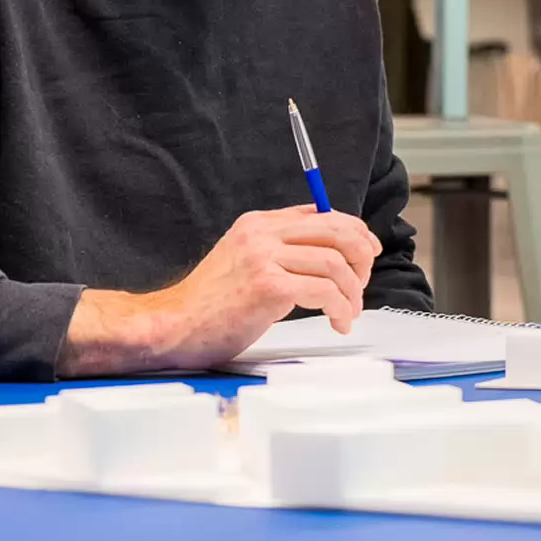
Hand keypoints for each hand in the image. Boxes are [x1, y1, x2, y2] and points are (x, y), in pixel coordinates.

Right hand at [59, 206, 382, 376]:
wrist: (172, 327)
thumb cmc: (209, 304)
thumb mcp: (244, 261)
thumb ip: (279, 250)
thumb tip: (329, 251)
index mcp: (258, 223)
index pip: (323, 213)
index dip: (355, 231)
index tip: (369, 253)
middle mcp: (262, 233)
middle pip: (336, 231)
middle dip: (362, 257)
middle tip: (364, 283)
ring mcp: (264, 257)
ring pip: (335, 263)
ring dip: (353, 291)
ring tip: (349, 313)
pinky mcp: (267, 286)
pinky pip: (324, 290)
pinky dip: (340, 308)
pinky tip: (338, 321)